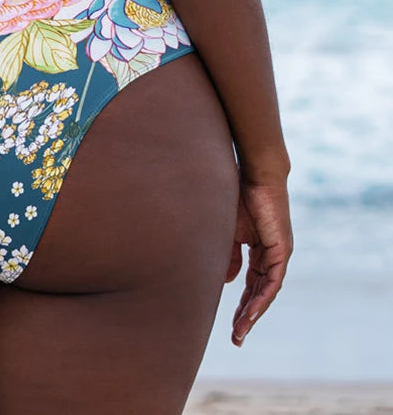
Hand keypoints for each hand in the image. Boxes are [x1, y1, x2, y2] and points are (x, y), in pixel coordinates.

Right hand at [224, 177, 291, 345]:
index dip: (241, 303)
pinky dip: (262, 298)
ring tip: (240, 331)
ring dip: (253, 312)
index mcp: (259, 250)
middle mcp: (272, 255)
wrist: (256, 173)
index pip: (251, 283)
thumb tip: (230, 282)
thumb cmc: (239, 195)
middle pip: (260, 292)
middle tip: (235, 337)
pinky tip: (251, 312)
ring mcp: (279, 254)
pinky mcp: (282, 250)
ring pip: (267, 291)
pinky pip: (273, 281)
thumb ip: (229, 256)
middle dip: (246, 315)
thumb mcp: (229, 231)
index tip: (230, 323)